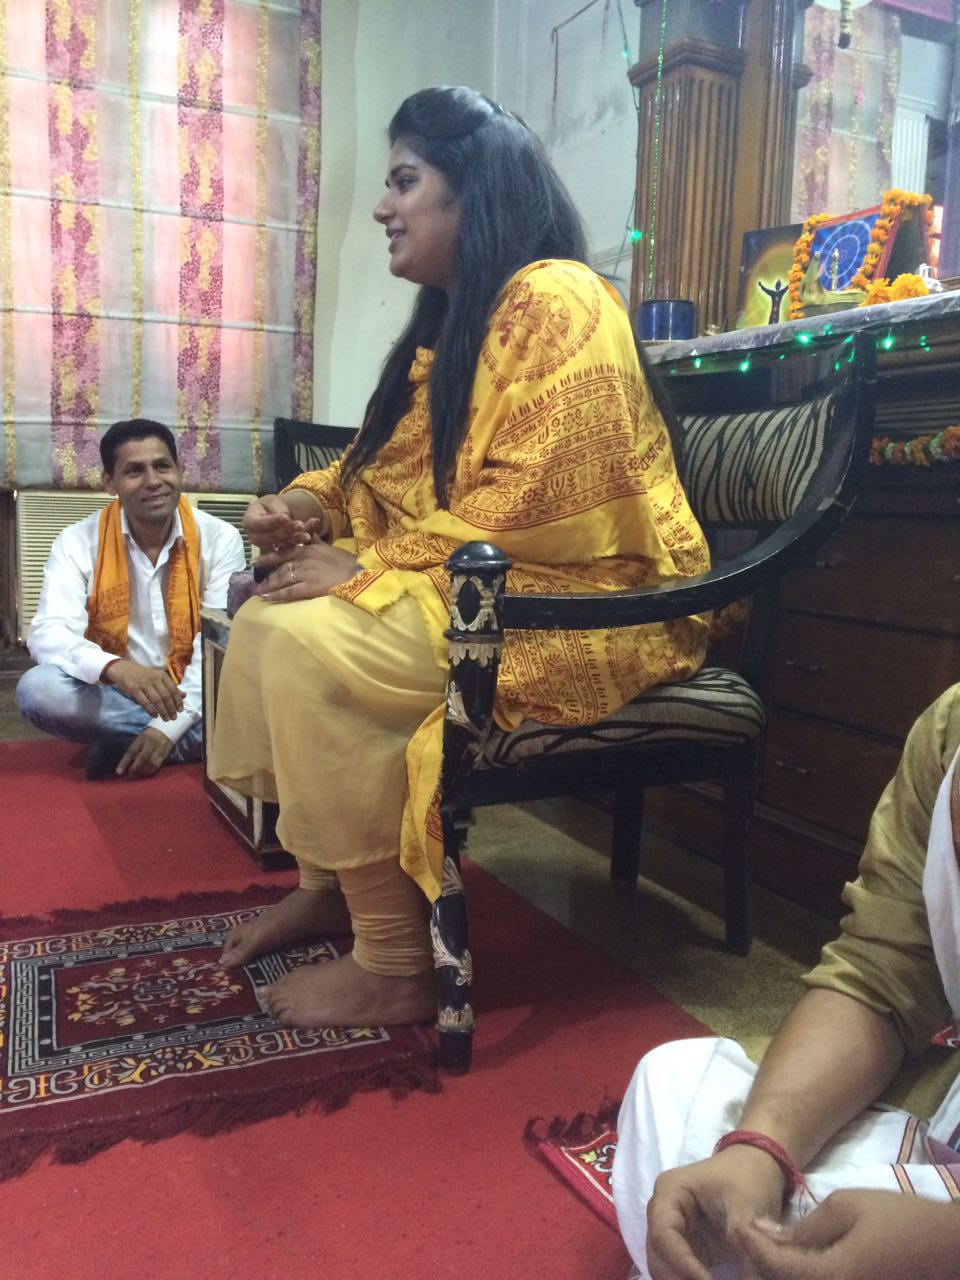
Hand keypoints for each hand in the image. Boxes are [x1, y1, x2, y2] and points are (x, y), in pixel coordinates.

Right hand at [103, 659, 184, 720]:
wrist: (123, 669)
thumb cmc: (143, 675)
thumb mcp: (158, 678)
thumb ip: (170, 687)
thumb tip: (184, 695)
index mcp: (162, 676)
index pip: (173, 690)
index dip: (178, 701)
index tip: (180, 711)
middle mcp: (154, 679)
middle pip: (166, 696)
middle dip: (171, 708)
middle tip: (173, 718)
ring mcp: (144, 684)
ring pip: (156, 700)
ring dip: (163, 711)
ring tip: (166, 719)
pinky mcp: (134, 689)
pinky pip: (144, 702)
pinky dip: (150, 710)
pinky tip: (154, 715)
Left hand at [117, 726, 173, 778]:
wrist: (167, 728)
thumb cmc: (149, 735)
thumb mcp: (140, 738)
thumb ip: (134, 749)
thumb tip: (126, 763)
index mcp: (142, 738)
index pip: (131, 751)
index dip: (124, 762)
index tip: (119, 772)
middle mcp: (150, 744)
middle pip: (142, 758)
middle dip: (135, 768)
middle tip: (129, 774)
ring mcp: (159, 749)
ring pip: (151, 763)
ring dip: (142, 771)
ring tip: (136, 776)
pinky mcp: (164, 754)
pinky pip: (157, 765)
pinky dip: (150, 771)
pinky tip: (145, 774)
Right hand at [242, 494, 323, 549]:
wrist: (274, 514)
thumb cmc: (270, 506)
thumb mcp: (271, 502)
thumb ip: (277, 509)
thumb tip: (285, 517)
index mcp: (249, 522)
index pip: (260, 524)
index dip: (273, 521)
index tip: (285, 517)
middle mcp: (256, 537)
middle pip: (272, 537)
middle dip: (287, 531)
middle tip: (300, 524)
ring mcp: (267, 546)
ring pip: (283, 544)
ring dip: (296, 538)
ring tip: (307, 533)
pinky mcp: (279, 551)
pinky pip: (291, 546)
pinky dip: (301, 540)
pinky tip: (311, 534)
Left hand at [253, 542, 359, 601]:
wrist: (358, 574)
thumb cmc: (347, 562)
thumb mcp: (330, 547)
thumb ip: (316, 540)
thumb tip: (309, 530)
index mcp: (309, 549)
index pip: (284, 552)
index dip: (269, 557)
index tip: (256, 560)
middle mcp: (304, 559)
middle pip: (280, 566)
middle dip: (266, 572)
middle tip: (254, 579)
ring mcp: (306, 573)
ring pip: (282, 578)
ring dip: (269, 585)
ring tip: (259, 591)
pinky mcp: (310, 587)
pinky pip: (290, 591)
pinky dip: (277, 594)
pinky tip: (267, 598)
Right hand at [646, 1147, 785, 1279]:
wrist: (757, 1169)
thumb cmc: (748, 1178)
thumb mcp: (748, 1206)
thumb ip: (744, 1241)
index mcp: (670, 1192)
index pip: (663, 1234)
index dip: (681, 1264)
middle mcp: (662, 1212)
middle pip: (658, 1256)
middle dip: (679, 1278)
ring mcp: (671, 1230)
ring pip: (664, 1268)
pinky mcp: (685, 1247)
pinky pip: (678, 1272)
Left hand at [734, 1189, 959, 1279]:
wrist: (948, 1248)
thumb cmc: (899, 1220)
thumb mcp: (847, 1207)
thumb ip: (804, 1228)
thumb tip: (764, 1234)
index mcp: (831, 1276)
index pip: (774, 1265)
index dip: (751, 1246)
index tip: (738, 1227)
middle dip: (761, 1267)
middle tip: (748, 1244)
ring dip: (779, 1274)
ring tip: (767, 1254)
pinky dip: (802, 1277)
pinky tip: (795, 1264)